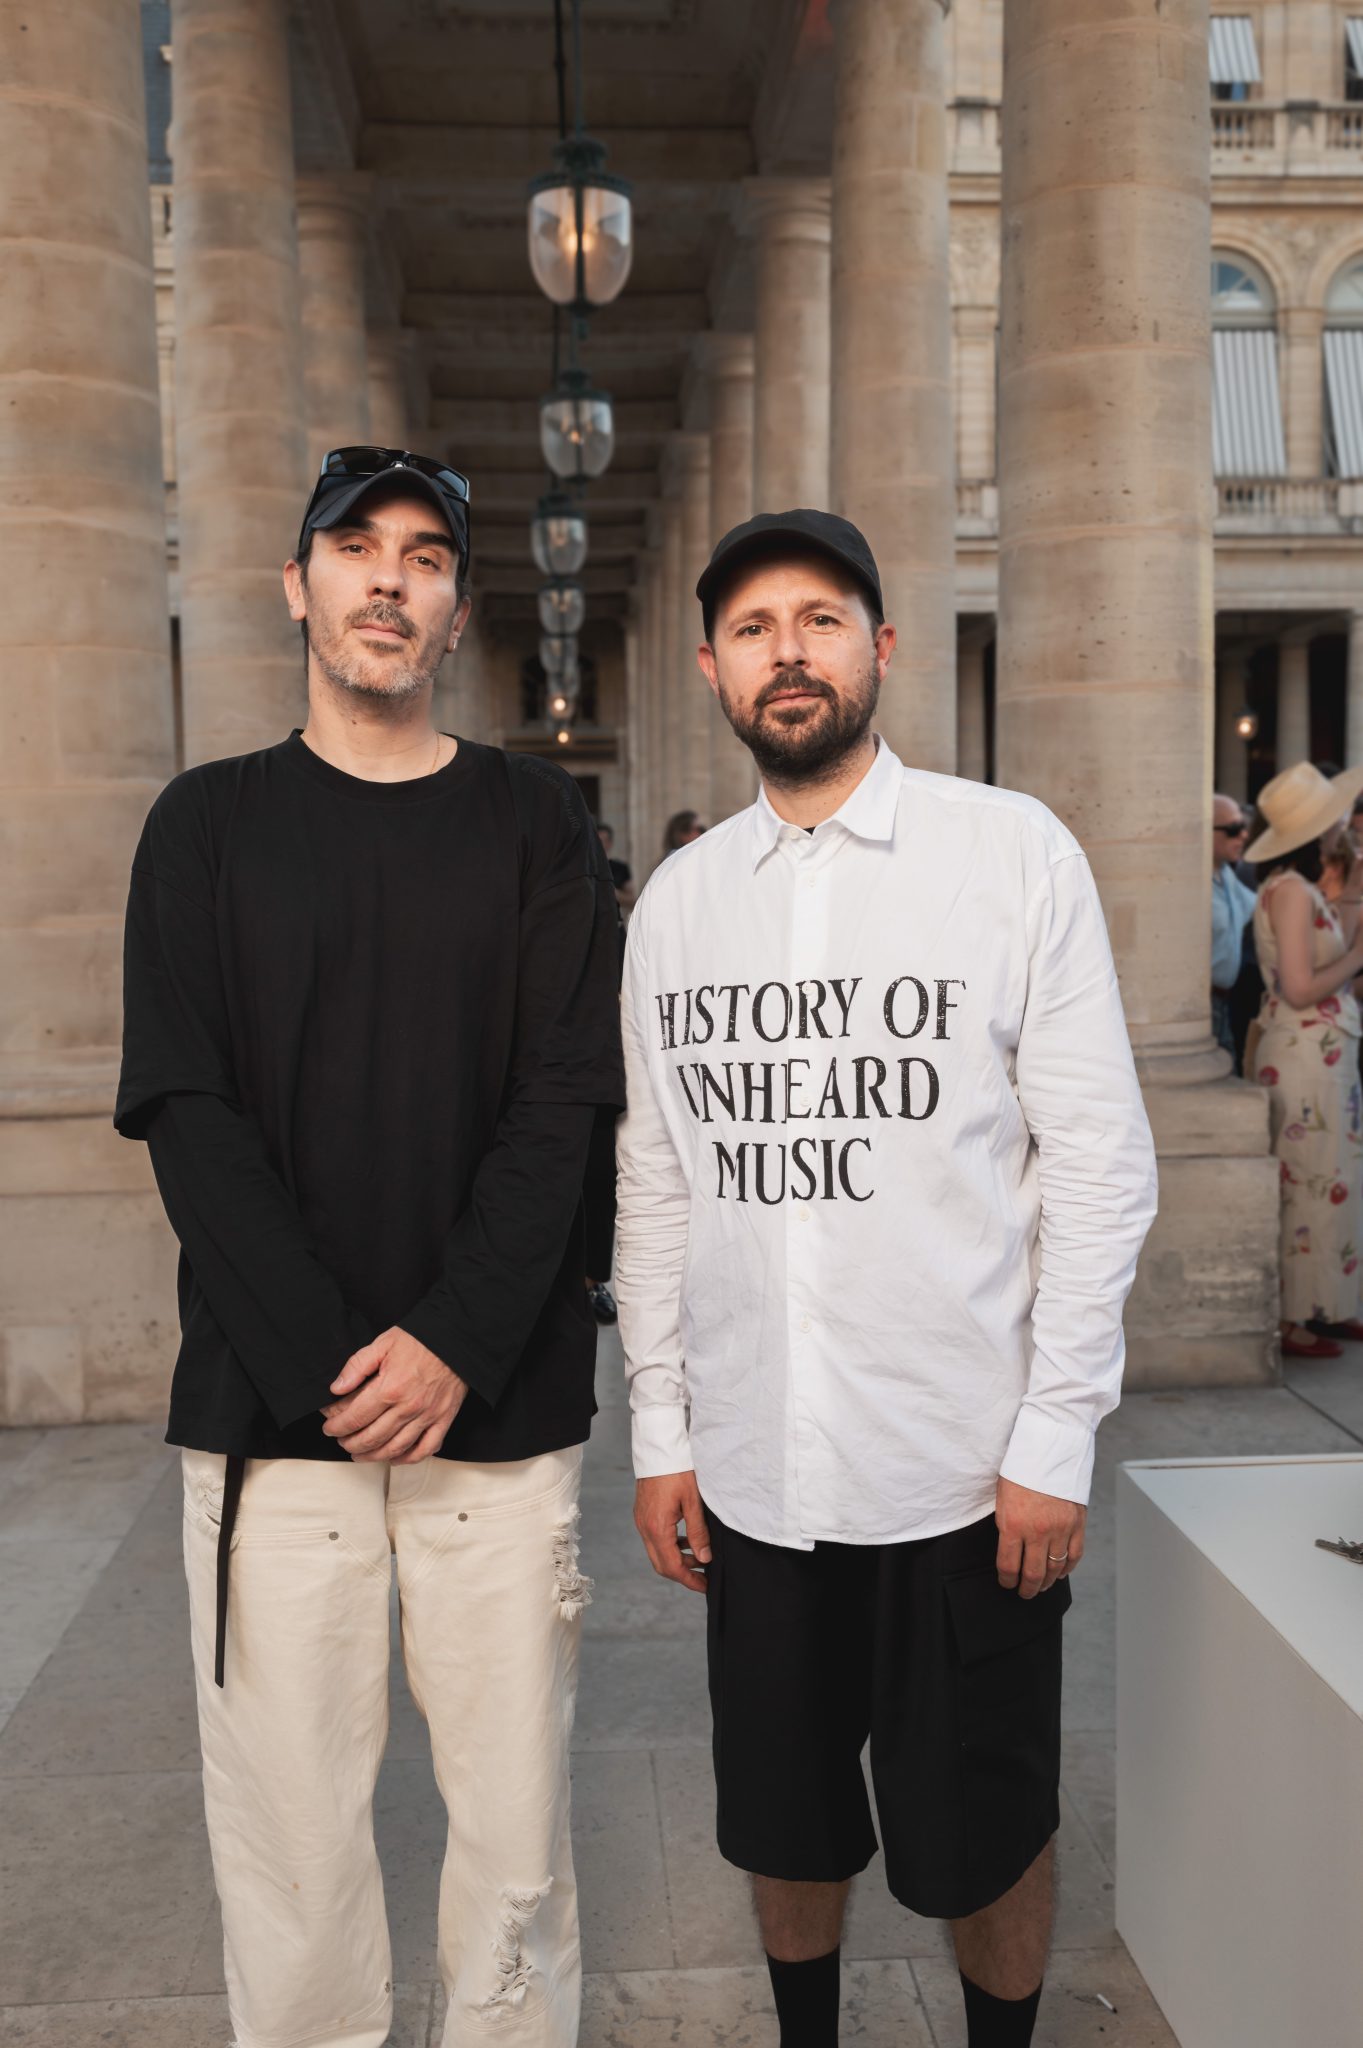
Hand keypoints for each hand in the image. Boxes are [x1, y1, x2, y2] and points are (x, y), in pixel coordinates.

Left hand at [321, 1327, 466, 1462]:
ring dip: (373, 1456)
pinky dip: (408, 1459)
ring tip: (360, 1454)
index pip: (355, 1417)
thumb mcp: (382, 1344)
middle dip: (351, 1444)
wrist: (455, 1339)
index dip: (337, 1427)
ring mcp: (427, 1416)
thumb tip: (336, 1388)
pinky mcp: (443, 1420)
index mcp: (389, 1388)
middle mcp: (407, 1407)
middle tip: (342, 1442)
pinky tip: (395, 1458)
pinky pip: (425, 1449)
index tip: (329, 1428)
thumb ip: (356, 1366)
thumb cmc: (420, 1340)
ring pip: (395, 1448)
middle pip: (371, 1438)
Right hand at [634, 1472, 710, 1592]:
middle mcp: (645, 1528)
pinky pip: (654, 1540)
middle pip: (661, 1565)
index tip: (705, 1586)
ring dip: (677, 1560)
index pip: (671, 1566)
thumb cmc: (678, 1471)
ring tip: (699, 1558)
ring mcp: (642, 1521)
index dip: (689, 1580)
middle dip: (683, 1574)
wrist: (659, 1450)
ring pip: (657, 1553)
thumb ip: (698, 1533)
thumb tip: (704, 1558)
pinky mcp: (643, 1515)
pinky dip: (670, 1546)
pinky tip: (686, 1541)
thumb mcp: (693, 1502)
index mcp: (658, 1528)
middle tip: (704, 1578)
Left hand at [995, 1475, 1085, 1597]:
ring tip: (1041, 1586)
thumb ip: (1006, 1526)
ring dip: (1046, 1582)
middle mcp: (1037, 1531)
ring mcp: (1060, 1529)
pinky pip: (1074, 1555)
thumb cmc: (1020, 1470)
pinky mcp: (1077, 1524)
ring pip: (1054, 1568)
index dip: (1006, 1580)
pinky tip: (1060, 1572)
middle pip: (1032, 1574)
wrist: (1049, 1450)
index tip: (1006, 1583)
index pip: (1008, 1566)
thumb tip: (1010, 1551)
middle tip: (1024, 1593)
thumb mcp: (1002, 1498)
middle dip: (1027, 1589)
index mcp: (1013, 1524)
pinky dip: (1067, 1568)